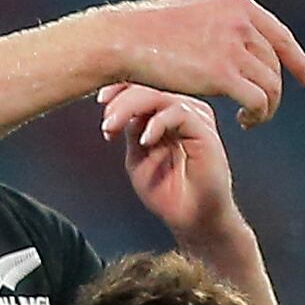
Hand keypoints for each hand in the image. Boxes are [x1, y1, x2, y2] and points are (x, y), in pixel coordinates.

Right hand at [101, 0, 304, 127]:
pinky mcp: (222, 74)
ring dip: (266, 107)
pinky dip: (258, 114)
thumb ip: (219, 13)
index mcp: (238, 5)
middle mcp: (241, 23)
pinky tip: (245, 121)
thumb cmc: (149, 26)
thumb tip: (238, 13)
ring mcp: (233, 47)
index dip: (298, 60)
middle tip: (260, 111)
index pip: (281, 37)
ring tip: (251, 120)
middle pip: (275, 65)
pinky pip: (258, 100)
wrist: (126, 39)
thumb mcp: (191, 6)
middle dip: (274, 91)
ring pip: (270, 85)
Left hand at [101, 85, 243, 245]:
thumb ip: (130, 129)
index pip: (144, 86)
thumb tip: (117, 107)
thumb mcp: (137, 156)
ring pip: (162, 95)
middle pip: (151, 85)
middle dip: (121, 98)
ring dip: (132, 107)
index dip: (120, 88)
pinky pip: (180, 113)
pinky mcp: (205, 131)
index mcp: (167, 112)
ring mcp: (195, 118)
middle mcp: (183, 109)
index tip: (100, 100)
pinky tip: (144, 140)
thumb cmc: (168, 191)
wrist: (192, 219)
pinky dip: (158, 123)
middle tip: (106, 119)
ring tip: (114, 126)